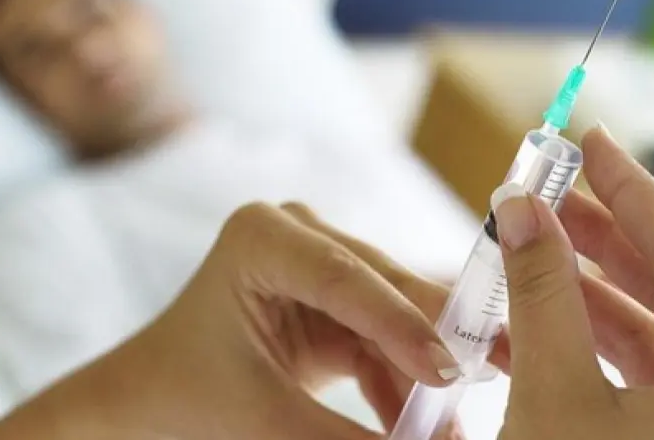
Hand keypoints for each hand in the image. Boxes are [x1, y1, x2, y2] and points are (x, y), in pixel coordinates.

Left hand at [149, 202, 471, 438]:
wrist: (155, 396)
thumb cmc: (187, 395)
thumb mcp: (263, 420)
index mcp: (260, 237)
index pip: (343, 277)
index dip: (401, 324)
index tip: (449, 372)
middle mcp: (297, 233)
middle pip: (383, 285)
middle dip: (437, 338)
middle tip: (498, 373)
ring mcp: (319, 260)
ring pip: (395, 314)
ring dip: (424, 371)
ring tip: (454, 425)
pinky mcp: (336, 296)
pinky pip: (384, 338)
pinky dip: (403, 382)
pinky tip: (428, 424)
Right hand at [494, 126, 653, 439]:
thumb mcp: (554, 396)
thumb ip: (541, 296)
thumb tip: (521, 211)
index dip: (631, 187)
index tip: (590, 142)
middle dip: (602, 235)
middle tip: (550, 194)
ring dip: (587, 291)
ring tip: (531, 252)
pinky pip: (647, 376)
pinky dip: (592, 344)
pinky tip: (535, 322)